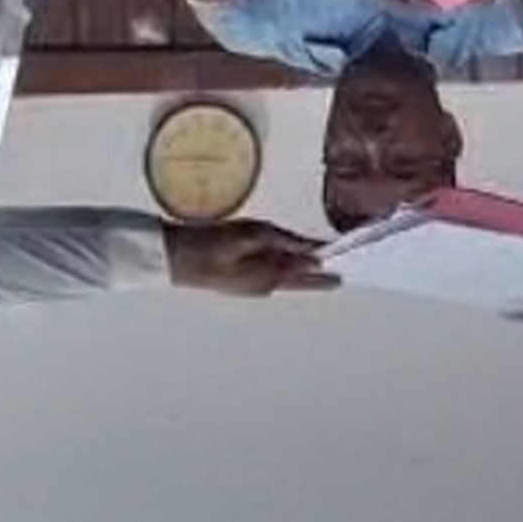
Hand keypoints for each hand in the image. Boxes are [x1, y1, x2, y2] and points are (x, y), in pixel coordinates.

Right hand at [166, 219, 340, 296]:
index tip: (346, 265)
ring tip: (322, 270)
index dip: (327, 265)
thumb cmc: (212, 243)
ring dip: (303, 275)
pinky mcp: (240, 280)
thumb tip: (315, 254)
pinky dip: (286, 271)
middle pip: (300, 281)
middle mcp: (265, 286)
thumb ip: (285, 243)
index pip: (308, 270)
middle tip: (340, 278)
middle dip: (319, 278)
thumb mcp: (252, 235)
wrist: (176, 258)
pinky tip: (290, 265)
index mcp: (271, 276)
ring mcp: (251, 286)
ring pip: (286, 279)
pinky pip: (272, 276)